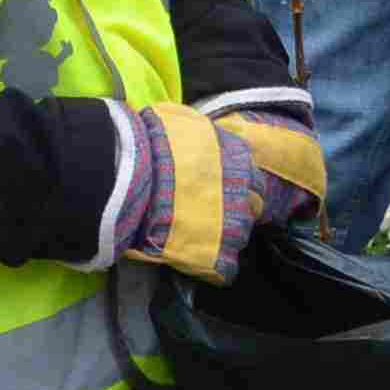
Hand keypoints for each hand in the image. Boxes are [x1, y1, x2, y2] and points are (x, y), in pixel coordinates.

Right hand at [110, 101, 326, 284]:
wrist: (135, 175)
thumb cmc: (152, 144)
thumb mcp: (178, 120)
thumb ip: (195, 130)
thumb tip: (192, 130)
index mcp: (238, 156)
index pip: (251, 176)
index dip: (236, 185)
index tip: (219, 189)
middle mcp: (244, 189)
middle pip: (254, 206)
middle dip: (236, 210)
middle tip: (211, 214)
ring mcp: (235, 223)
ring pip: (241, 235)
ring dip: (224, 236)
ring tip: (200, 237)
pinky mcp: (221, 253)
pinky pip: (227, 268)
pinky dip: (215, 266)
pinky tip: (198, 262)